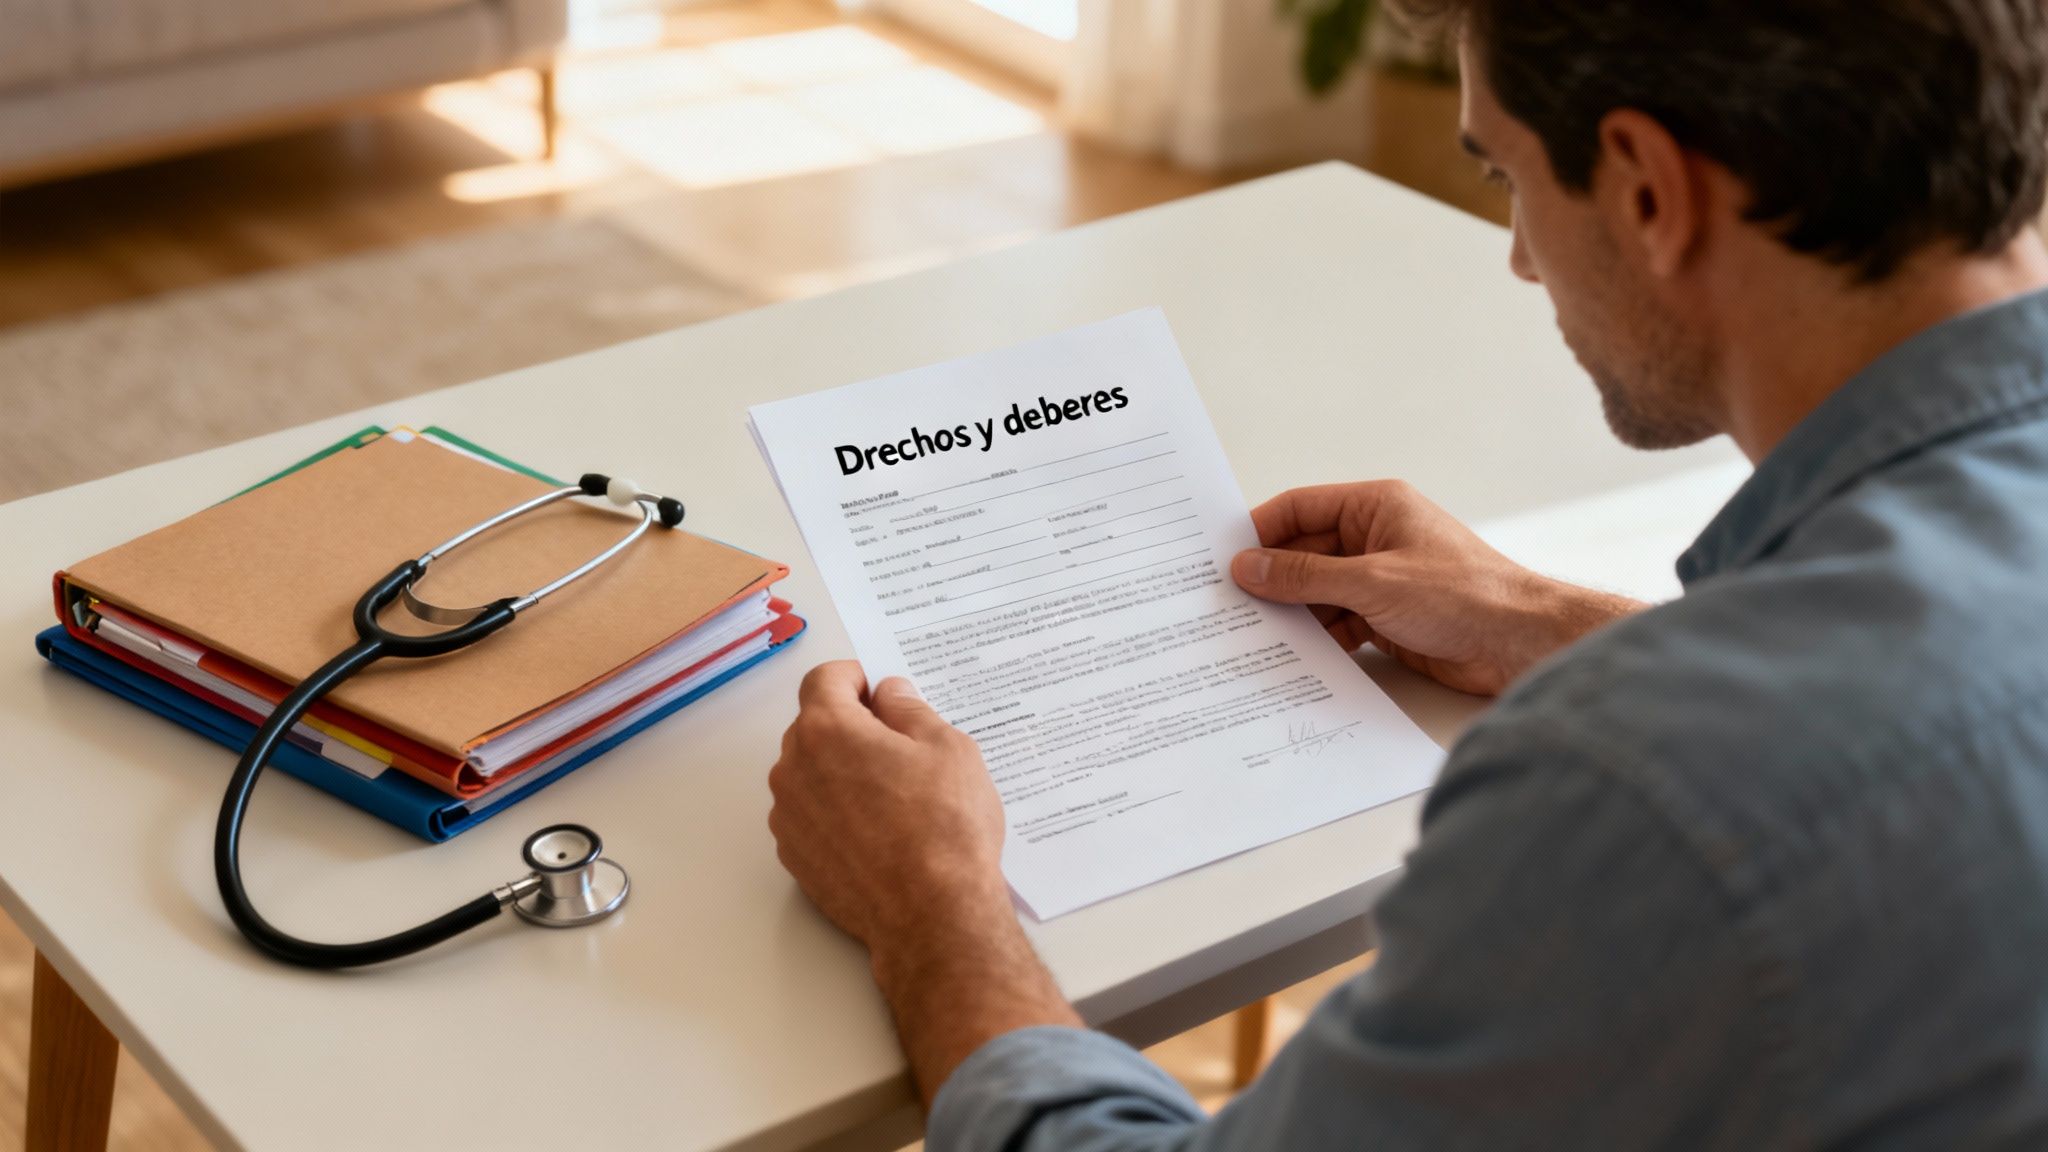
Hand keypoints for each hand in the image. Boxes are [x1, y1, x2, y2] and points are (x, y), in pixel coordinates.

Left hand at [768, 662, 1009, 948]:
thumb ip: (910, 709)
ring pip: (810, 772)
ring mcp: (789, 817)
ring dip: (841, 771)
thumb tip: (890, 695)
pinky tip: (878, 831)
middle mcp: (794, 769)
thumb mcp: (948, 748)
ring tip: (894, 796)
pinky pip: (810, 816)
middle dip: (852, 725)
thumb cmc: (944, 830)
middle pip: (814, 725)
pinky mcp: (795, 857)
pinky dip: (835, 813)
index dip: (857, 678)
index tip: (882, 693)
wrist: (932, 916)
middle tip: (901, 746)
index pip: (825, 679)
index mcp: (827, 730)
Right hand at [1230, 481, 1641, 695]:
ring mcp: (1381, 579)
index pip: (1300, 509)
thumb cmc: (1464, 594)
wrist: (1519, 642)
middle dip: (1272, 580)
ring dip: (1293, 614)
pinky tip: (1294, 656)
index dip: (1261, 532)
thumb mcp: (1372, 581)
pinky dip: (1317, 638)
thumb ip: (1305, 575)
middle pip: (1304, 553)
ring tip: (1254, 636)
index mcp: (1375, 506)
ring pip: (1317, 592)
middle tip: (1229, 605)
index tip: (1224, 559)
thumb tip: (1249, 567)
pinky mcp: (1387, 618)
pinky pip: (1337, 622)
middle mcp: (1375, 537)